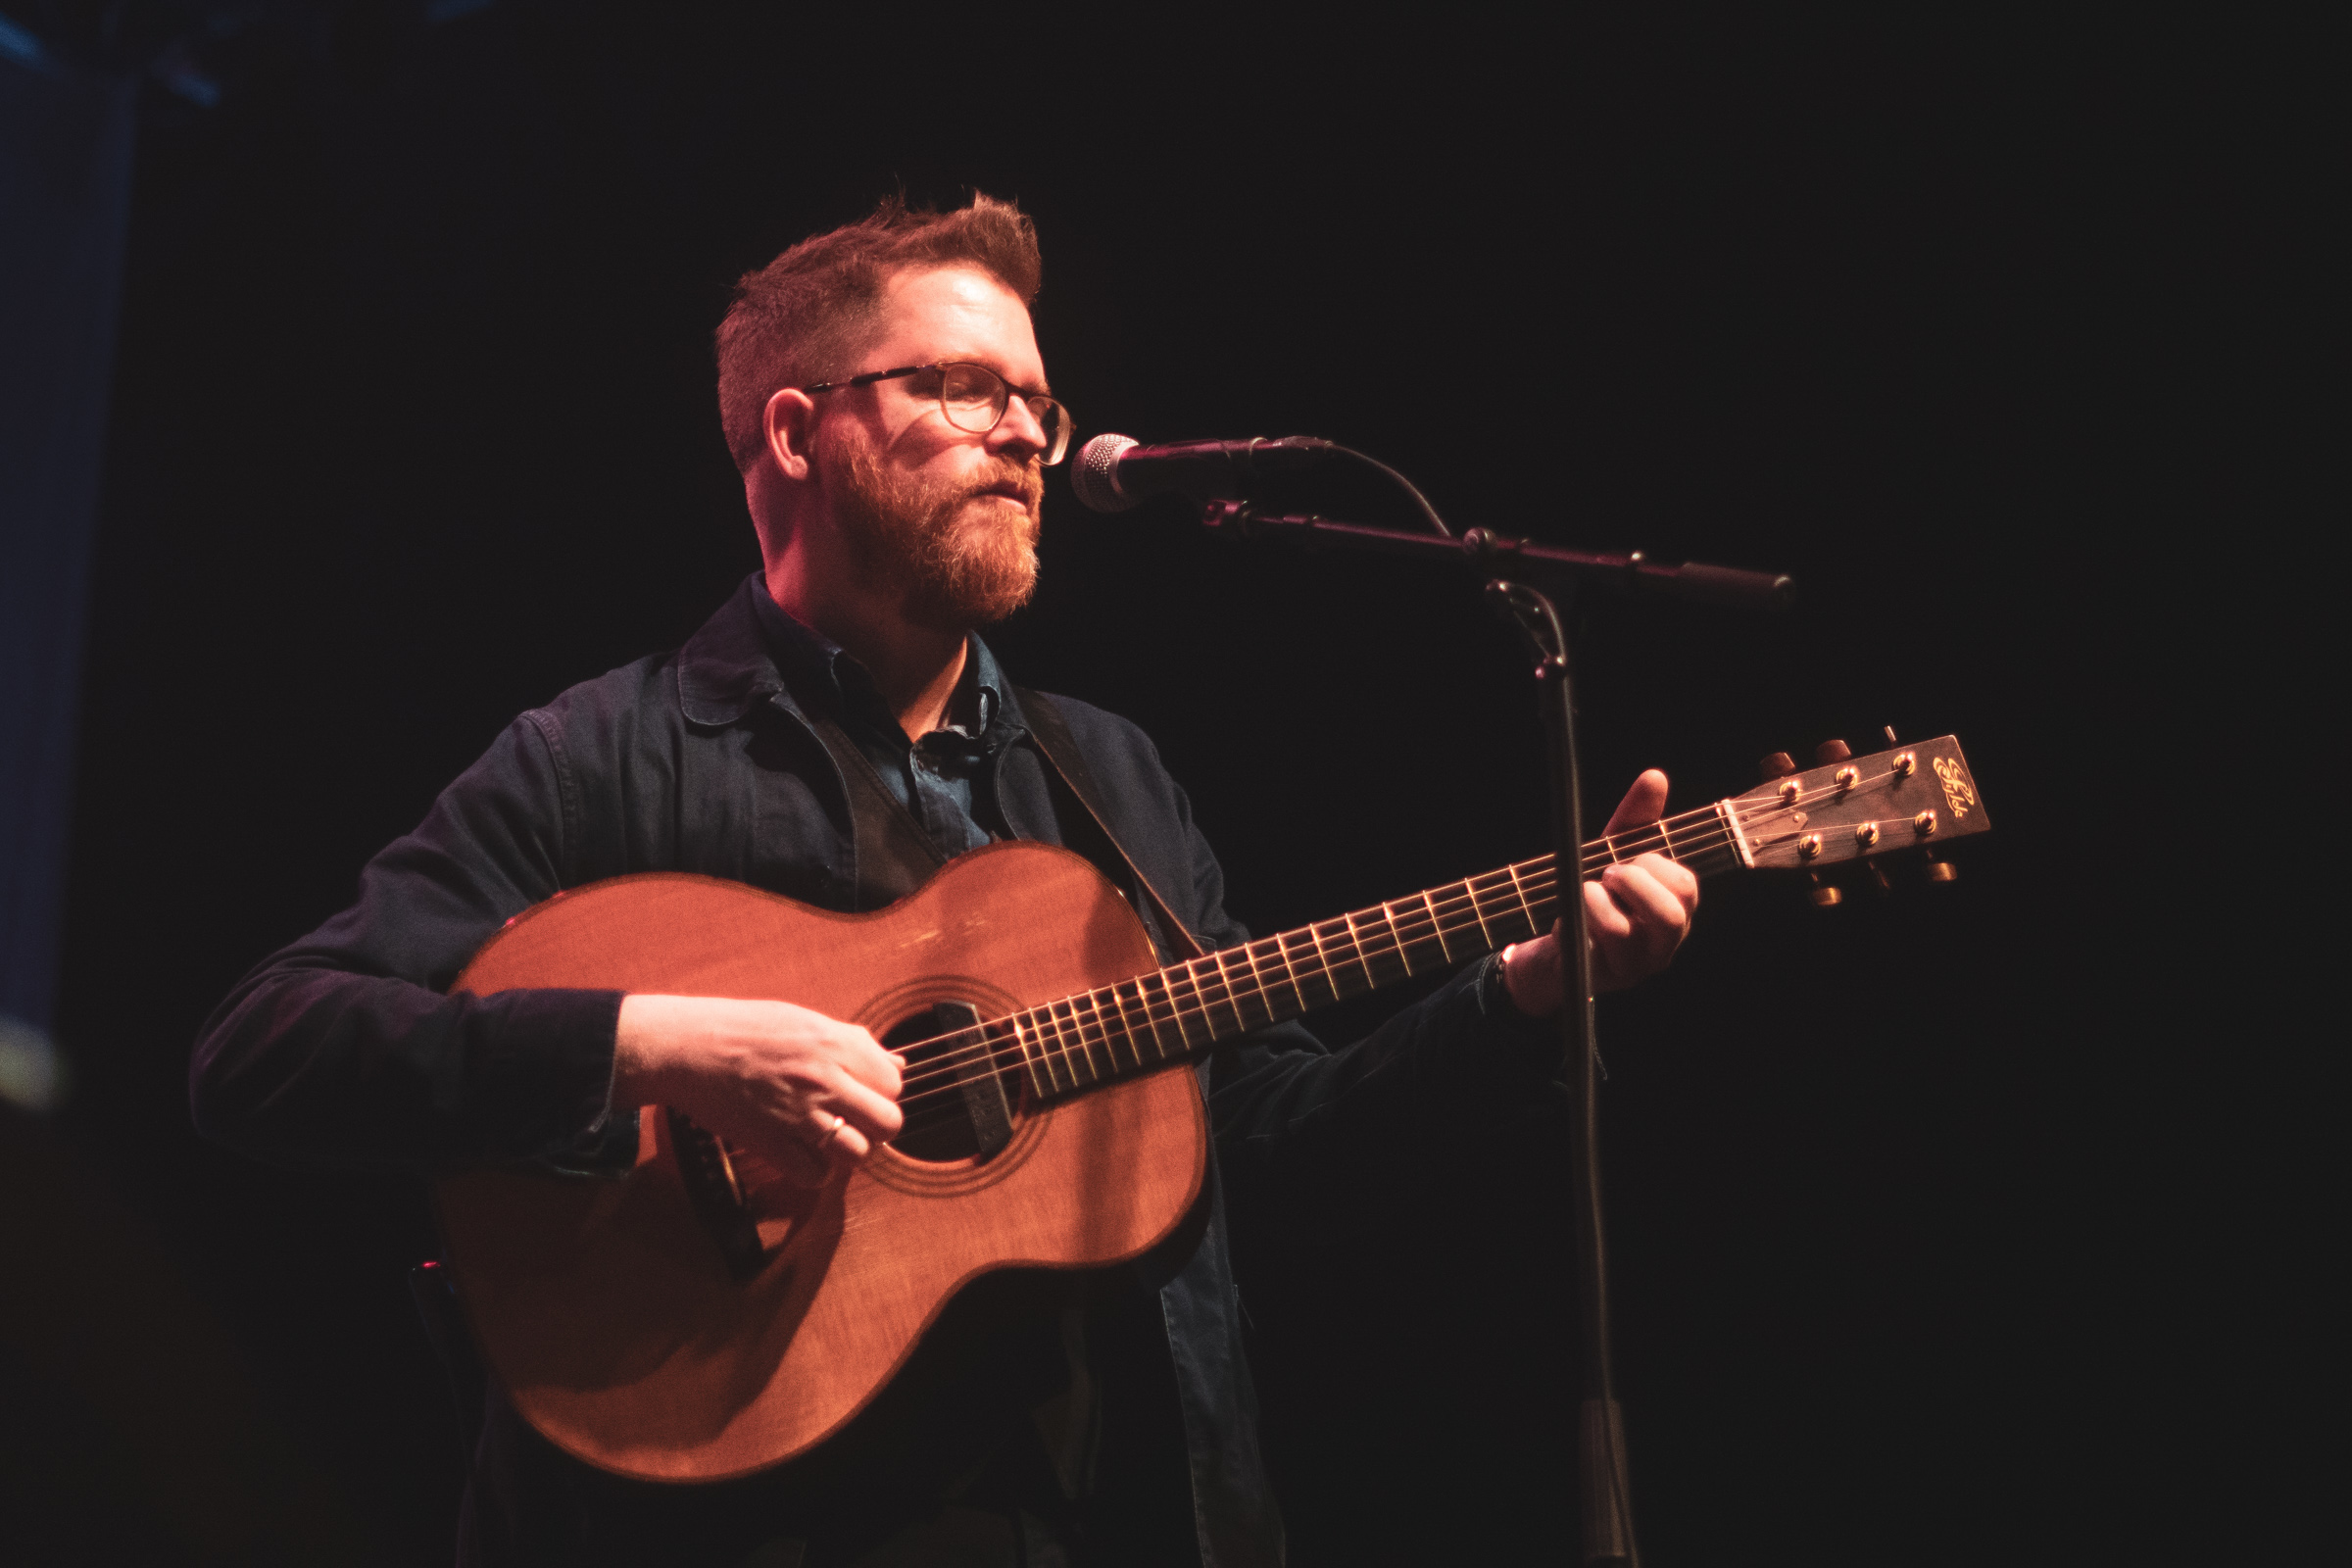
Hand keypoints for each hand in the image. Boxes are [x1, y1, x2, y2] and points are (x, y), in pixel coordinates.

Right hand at [612, 994, 904, 1185]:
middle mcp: (823, 1077)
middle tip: (855, 1122)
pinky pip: (814, 1175)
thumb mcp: (805, 1020)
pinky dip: (812, 1171)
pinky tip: (801, 1154)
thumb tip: (897, 1064)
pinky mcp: (770, 1141)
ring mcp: (798, 1112)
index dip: (883, 1092)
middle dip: (877, 1127)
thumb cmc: (743, 1028)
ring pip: (858, 1153)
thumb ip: (854, 1043)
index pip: (894, 1082)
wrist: (686, 1047)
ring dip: (847, 1152)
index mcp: (834, 1043)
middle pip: (888, 1121)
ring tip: (830, 1140)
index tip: (864, 1093)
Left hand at [1500, 769, 1699, 1015]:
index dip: (1654, 865)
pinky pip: (1588, 947)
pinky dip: (1573, 921)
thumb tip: (1655, 777)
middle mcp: (1661, 944)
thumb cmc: (1593, 899)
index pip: (1686, 887)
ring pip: (1624, 931)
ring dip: (1595, 900)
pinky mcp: (1598, 979)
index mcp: (1674, 912)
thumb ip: (1636, 819)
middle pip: (1670, 914)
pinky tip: (1566, 919)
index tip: (1626, 858)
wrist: (1552, 949)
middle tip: (1607, 873)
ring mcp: (1633, 966)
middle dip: (1632, 882)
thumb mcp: (1613, 853)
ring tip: (1583, 892)